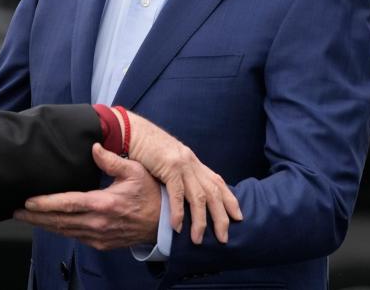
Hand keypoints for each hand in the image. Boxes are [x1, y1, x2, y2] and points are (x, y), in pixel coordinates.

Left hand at [13, 143, 160, 249]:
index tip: (28, 201)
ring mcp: (99, 236)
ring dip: (43, 224)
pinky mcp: (101, 243)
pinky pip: (74, 237)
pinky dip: (59, 230)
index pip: (68, 204)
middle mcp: (98, 223)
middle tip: (16, 210)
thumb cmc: (150, 194)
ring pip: (64, 231)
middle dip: (35, 216)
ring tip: (25, 217)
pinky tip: (48, 224)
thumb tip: (94, 147)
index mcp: (104, 204)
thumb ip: (112, 160)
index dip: (46, 204)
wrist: (163, 224)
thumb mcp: (135, 171)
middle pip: (59, 221)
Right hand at [125, 111, 242, 243]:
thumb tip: (182, 194)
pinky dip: (178, 211)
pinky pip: (177, 193)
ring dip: (200, 221)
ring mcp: (181, 164)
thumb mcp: (167, 160)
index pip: (217, 182)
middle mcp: (191, 162)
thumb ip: (177, 174)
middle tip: (224, 238)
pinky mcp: (168, 166)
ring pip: (198, 197)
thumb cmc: (146, 148)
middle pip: (213, 193)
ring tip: (198, 239)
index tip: (238, 216)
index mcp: (193, 161)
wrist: (132, 131)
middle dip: (221, 217)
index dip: (230, 199)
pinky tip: (177, 226)